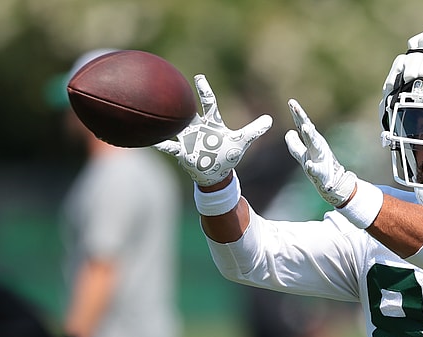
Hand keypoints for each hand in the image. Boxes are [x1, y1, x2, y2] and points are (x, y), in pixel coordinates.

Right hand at [156, 74, 272, 185]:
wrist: (215, 173)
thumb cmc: (227, 155)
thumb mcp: (241, 142)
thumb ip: (254, 131)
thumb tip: (270, 119)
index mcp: (212, 122)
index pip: (208, 103)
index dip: (204, 90)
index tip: (199, 78)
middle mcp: (198, 127)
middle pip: (189, 110)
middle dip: (183, 99)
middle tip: (176, 86)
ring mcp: (188, 138)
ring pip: (176, 126)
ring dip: (170, 120)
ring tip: (160, 110)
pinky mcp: (182, 152)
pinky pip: (169, 146)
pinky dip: (161, 143)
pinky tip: (152, 139)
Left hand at [284, 99, 357, 206]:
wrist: (333, 183)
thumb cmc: (319, 166)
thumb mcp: (304, 154)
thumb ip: (295, 144)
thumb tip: (289, 133)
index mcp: (312, 142)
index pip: (303, 125)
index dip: (297, 114)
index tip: (291, 102)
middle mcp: (317, 146)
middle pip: (308, 129)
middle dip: (302, 118)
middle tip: (295, 106)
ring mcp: (319, 158)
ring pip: (314, 145)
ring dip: (310, 136)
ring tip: (305, 127)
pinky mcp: (321, 173)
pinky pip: (315, 170)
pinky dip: (312, 167)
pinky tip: (308, 164)